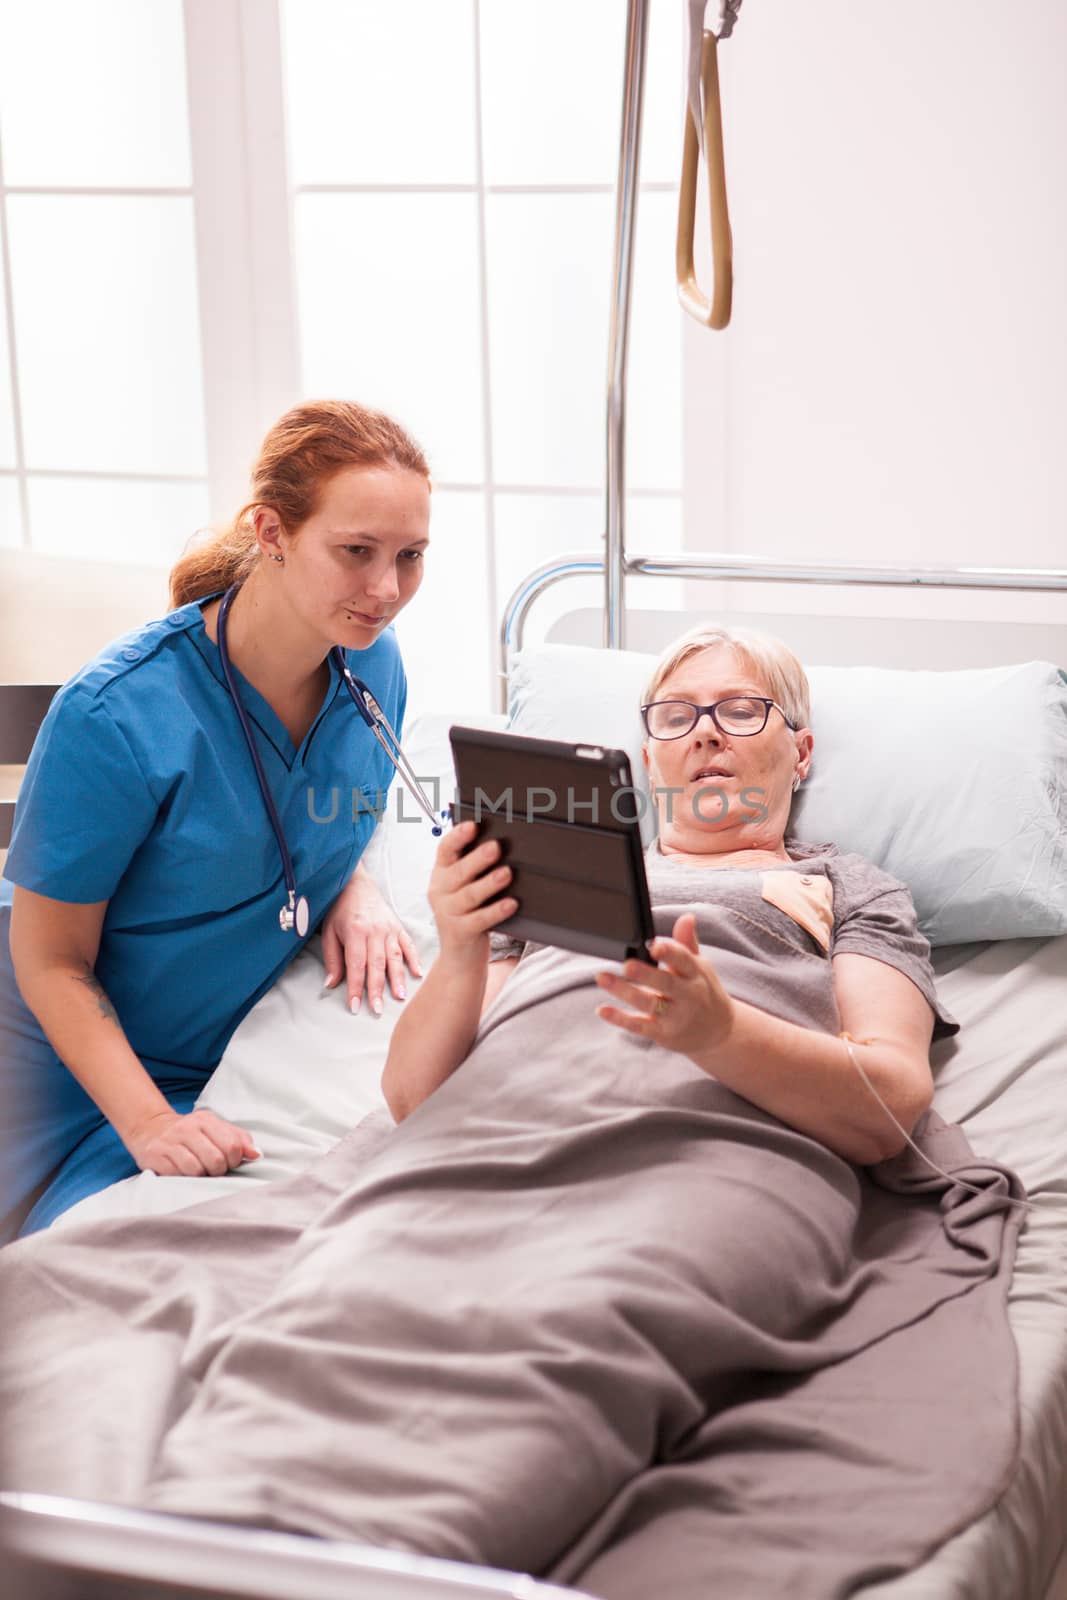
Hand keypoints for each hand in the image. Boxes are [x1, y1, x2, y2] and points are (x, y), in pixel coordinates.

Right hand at [125, 1107, 260, 1177]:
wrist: (150, 1129)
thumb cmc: (191, 1134)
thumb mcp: (215, 1129)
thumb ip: (238, 1139)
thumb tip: (256, 1154)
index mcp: (205, 1120)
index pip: (232, 1145)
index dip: (234, 1160)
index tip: (228, 1162)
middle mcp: (187, 1128)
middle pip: (216, 1160)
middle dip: (218, 1170)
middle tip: (213, 1169)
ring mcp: (169, 1142)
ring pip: (196, 1170)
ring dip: (200, 1176)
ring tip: (198, 1170)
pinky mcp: (154, 1156)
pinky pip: (176, 1175)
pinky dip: (183, 1177)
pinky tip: (182, 1172)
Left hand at [321, 871, 422, 1014]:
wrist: (356, 884)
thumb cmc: (339, 910)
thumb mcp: (328, 932)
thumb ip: (332, 959)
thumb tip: (331, 984)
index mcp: (355, 932)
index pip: (356, 965)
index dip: (356, 988)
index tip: (355, 1006)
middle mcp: (374, 931)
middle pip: (377, 965)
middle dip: (377, 990)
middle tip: (377, 1010)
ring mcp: (389, 929)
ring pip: (394, 957)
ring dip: (398, 978)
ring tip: (400, 997)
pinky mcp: (398, 926)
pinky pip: (408, 944)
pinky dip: (414, 959)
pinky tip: (417, 973)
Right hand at [427, 820, 517, 965]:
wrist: (459, 956)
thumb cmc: (468, 913)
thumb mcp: (464, 888)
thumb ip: (473, 868)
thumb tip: (500, 841)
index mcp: (441, 874)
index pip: (445, 850)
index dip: (457, 837)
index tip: (472, 825)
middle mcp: (440, 891)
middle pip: (458, 872)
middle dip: (477, 859)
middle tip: (496, 847)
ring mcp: (448, 913)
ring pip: (469, 895)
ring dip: (489, 883)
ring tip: (507, 873)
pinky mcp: (460, 932)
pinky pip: (480, 919)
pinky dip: (496, 911)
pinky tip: (511, 903)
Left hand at [594, 912, 735, 1057]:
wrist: (718, 1032)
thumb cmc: (703, 992)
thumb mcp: (700, 966)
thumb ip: (686, 943)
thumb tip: (686, 917)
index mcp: (696, 974)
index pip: (684, 960)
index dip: (670, 952)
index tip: (654, 945)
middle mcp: (688, 996)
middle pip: (666, 983)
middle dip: (646, 974)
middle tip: (627, 964)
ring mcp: (675, 1017)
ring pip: (648, 1004)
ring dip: (624, 992)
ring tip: (602, 978)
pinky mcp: (663, 1034)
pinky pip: (639, 1026)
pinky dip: (620, 1019)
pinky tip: (603, 1009)